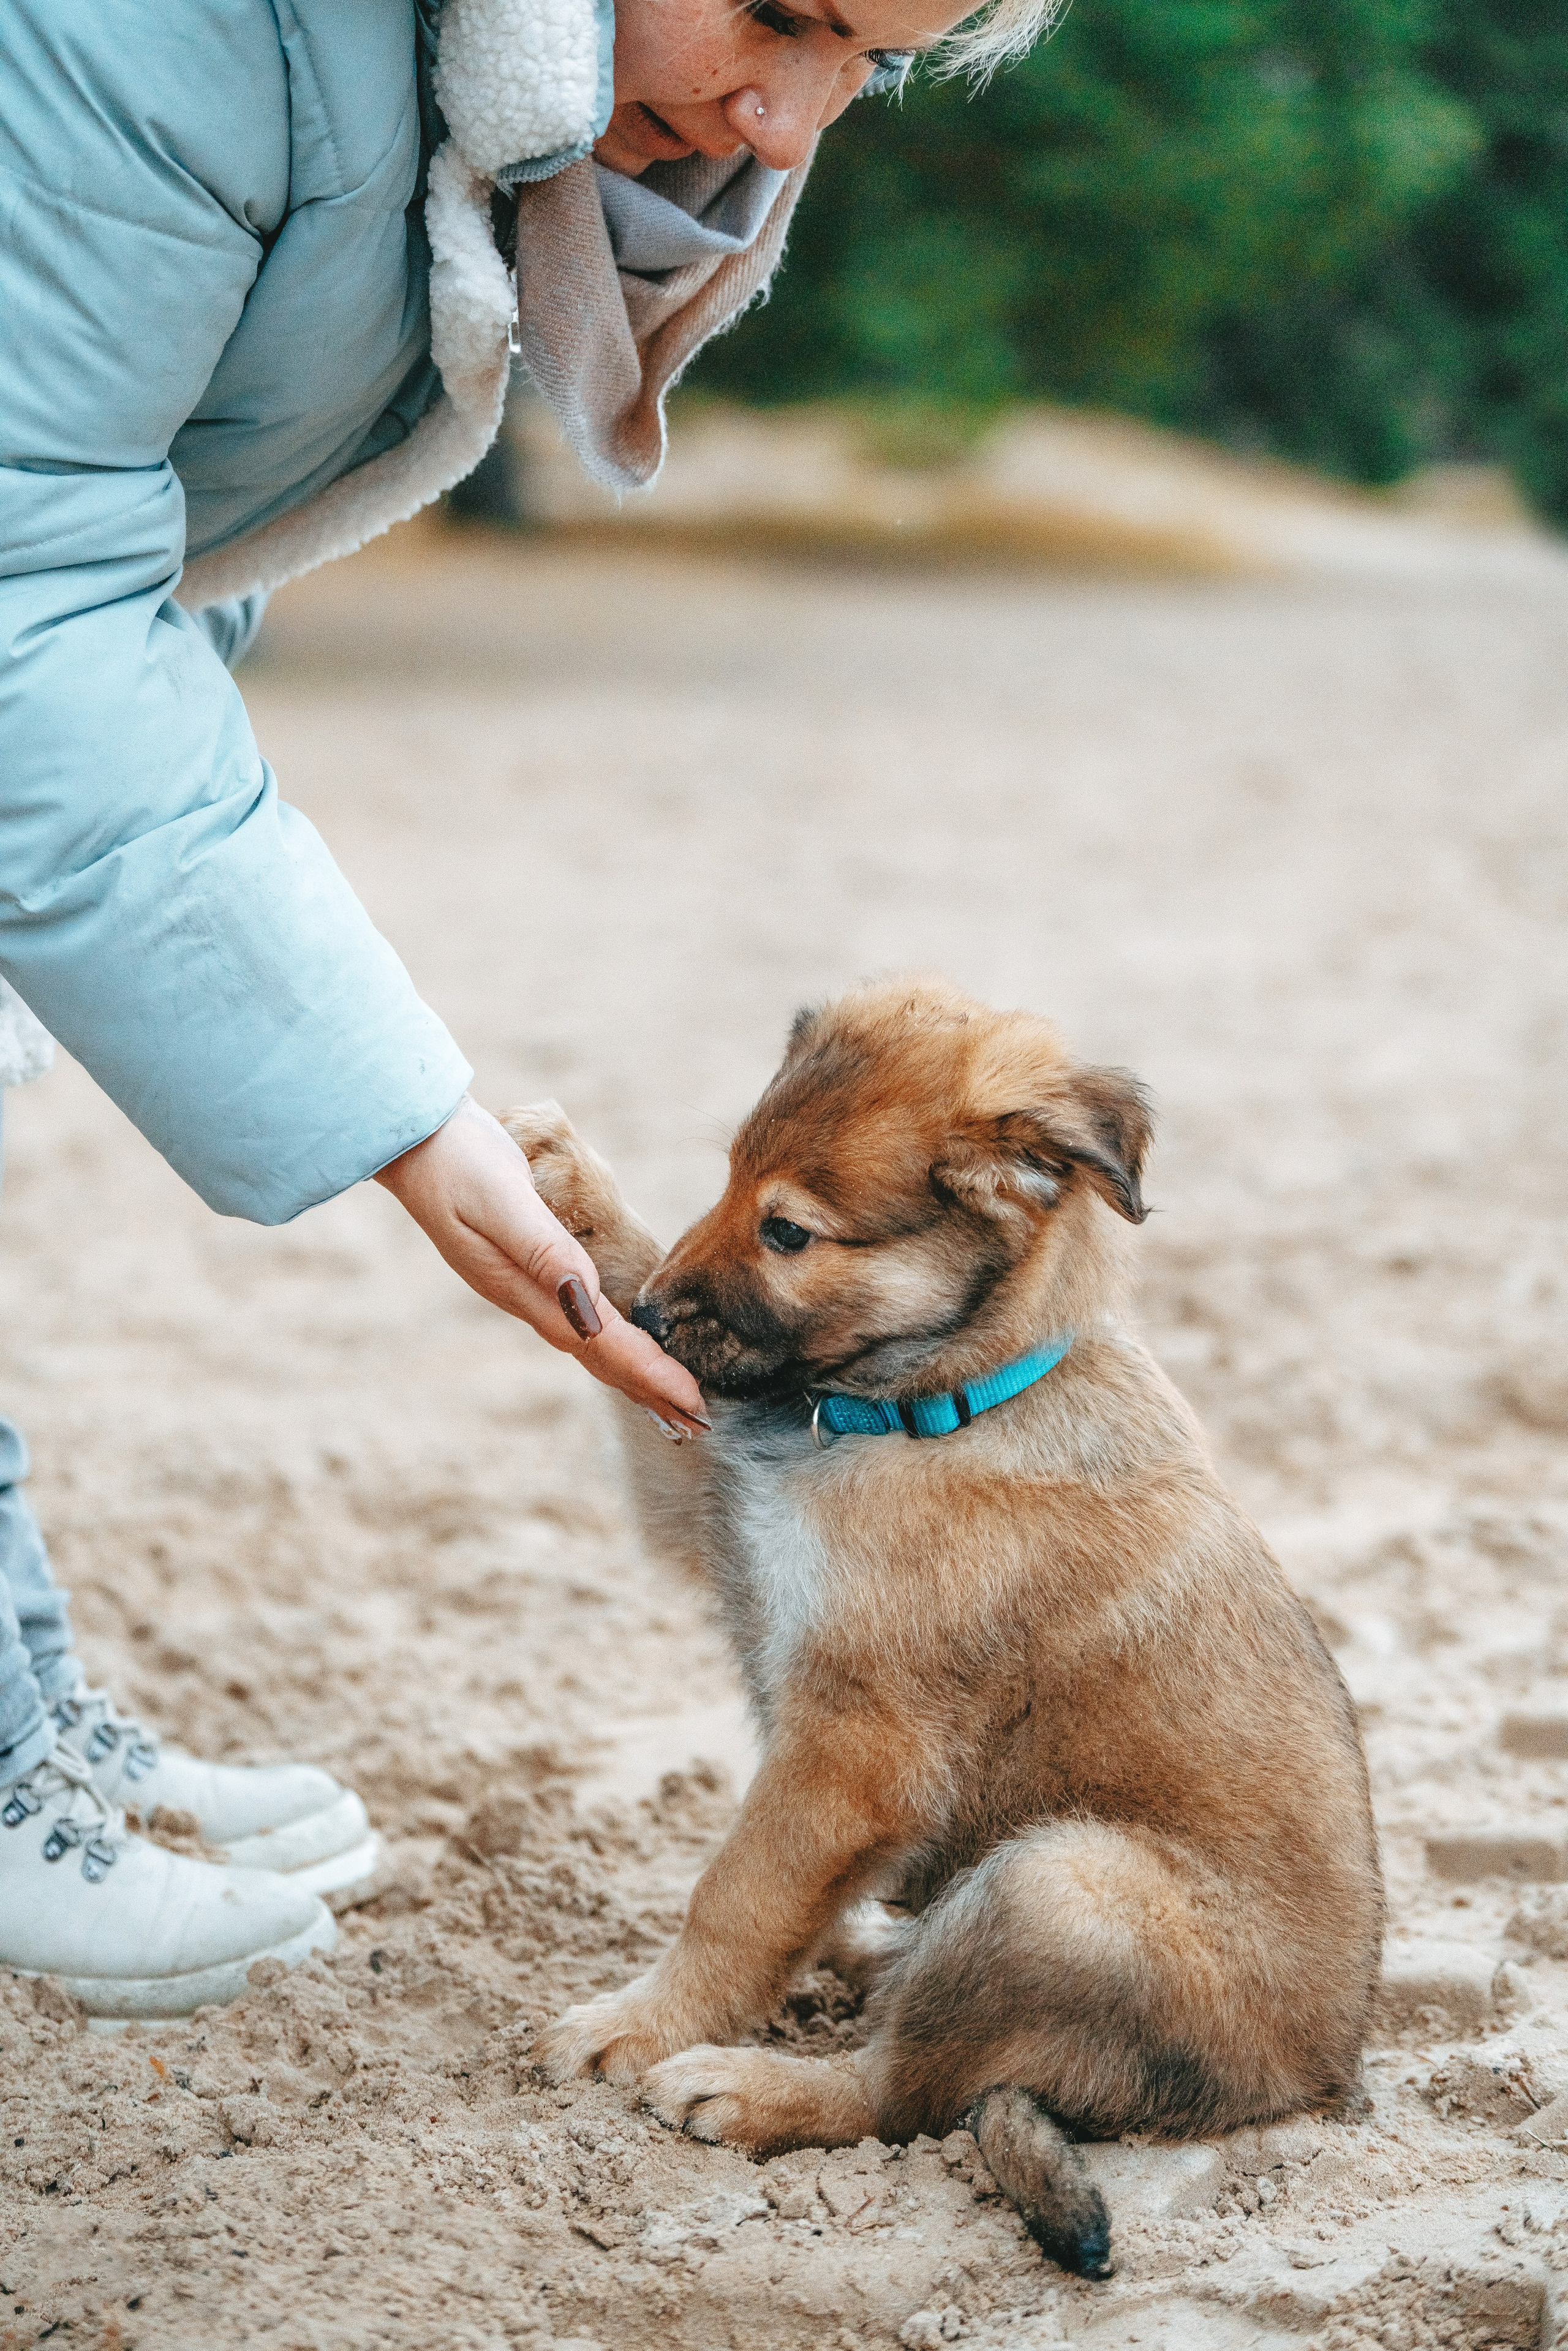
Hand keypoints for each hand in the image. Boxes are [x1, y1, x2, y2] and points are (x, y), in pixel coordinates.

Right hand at [375, 1097, 709, 1433]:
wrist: (414, 1142)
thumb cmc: (458, 1163)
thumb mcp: (501, 1200)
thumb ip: (543, 1250)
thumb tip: (588, 1304)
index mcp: (527, 1290)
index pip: (603, 1345)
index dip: (651, 1375)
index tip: (694, 1405)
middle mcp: (529, 1299)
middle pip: (601, 1358)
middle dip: (650, 1391)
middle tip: (699, 1425)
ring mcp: (525, 1288)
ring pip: (591, 1343)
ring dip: (634, 1374)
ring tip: (670, 1401)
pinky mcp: (528, 1270)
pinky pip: (581, 1320)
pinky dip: (613, 1343)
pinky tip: (623, 1347)